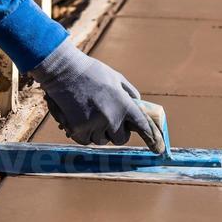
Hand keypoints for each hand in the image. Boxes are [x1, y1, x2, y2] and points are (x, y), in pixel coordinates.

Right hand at [30, 38, 164, 153]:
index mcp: (124, 105)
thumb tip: (139, 108)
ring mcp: (94, 126)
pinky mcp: (79, 130)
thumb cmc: (91, 72)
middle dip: (117, 133)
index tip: (159, 150)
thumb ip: (130, 95)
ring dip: (99, 133)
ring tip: (91, 114)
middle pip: (120, 140)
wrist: (63, 70)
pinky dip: (84, 134)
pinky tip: (80, 119)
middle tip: (110, 121)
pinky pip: (86, 141)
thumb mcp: (117, 78)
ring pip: (102, 141)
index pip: (143, 127)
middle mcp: (112, 118)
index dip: (153, 140)